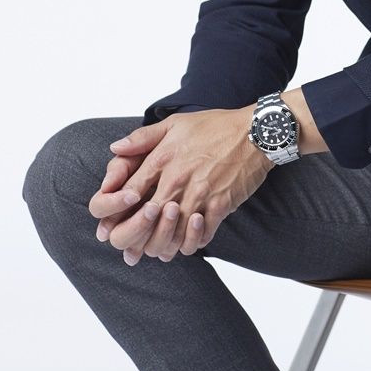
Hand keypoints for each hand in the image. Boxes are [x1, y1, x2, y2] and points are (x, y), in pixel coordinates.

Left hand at [95, 108, 272, 266]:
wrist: (255, 132)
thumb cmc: (215, 126)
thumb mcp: (174, 123)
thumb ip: (142, 137)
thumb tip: (115, 148)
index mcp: (161, 160)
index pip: (127, 195)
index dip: (117, 214)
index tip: (117, 223)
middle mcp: (176, 180)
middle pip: (145, 222)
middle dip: (136, 239)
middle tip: (136, 246)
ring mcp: (199, 195)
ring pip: (171, 235)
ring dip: (164, 245)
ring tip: (162, 247)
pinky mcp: (220, 206)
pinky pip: (200, 237)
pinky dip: (191, 243)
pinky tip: (188, 241)